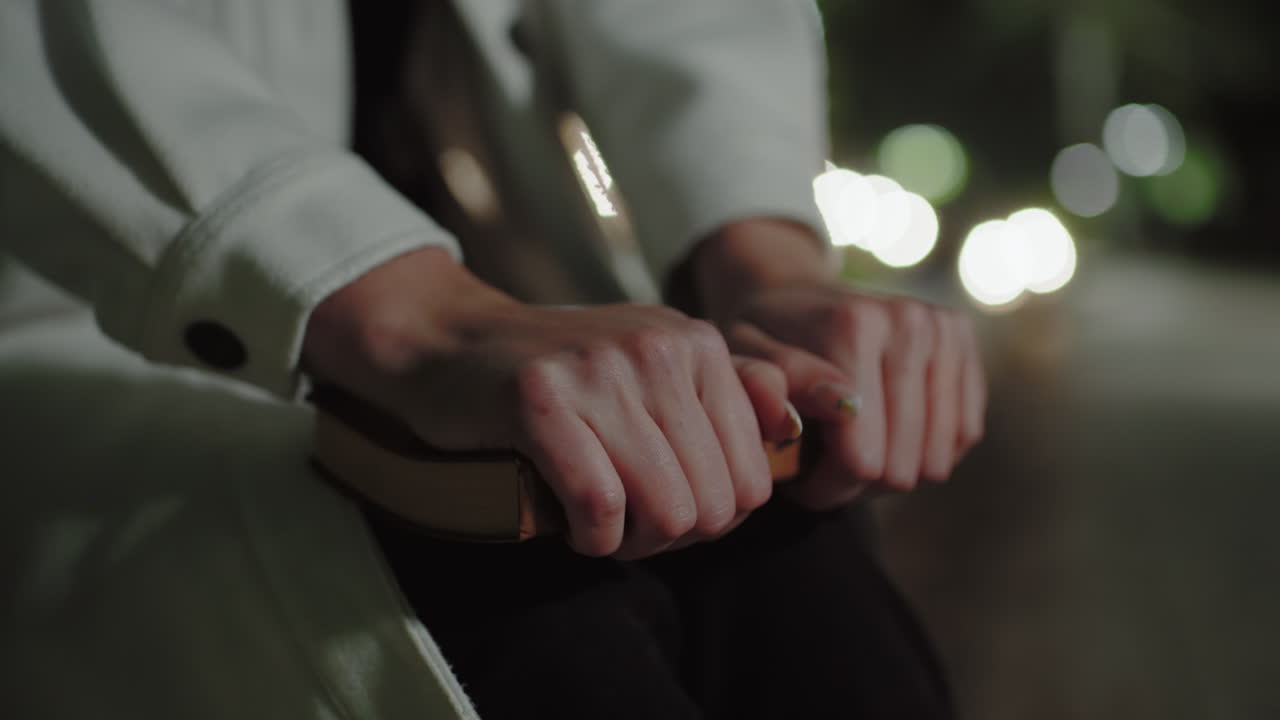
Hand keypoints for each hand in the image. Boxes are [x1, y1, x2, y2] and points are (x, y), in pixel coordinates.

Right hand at [303, 248, 795, 557]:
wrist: (450, 345)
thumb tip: (797, 430)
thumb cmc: (561, 378)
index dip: (713, 519)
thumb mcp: (652, 372)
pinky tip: (573, 525)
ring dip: (631, 543)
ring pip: (664, 510)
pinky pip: (598, 505)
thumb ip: (726, 398)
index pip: (752, 479)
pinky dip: (590, 536)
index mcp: (700, 344)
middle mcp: (661, 348)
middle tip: (626, 526)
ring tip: (600, 526)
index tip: (664, 510)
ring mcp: (601, 370)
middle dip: (671, 538)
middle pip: (712, 505)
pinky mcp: (541, 399)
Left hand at [684, 219, 986, 508]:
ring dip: (892, 473)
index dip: (826, 487)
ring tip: (852, 452)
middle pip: (902, 467)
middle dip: (857, 485)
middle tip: (824, 469)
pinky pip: (964, 435)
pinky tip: (888, 435)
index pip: (861, 458)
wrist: (795, 293)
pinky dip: (925, 451)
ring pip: (935, 461)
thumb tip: (843, 406)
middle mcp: (910, 323)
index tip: (799, 482)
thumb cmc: (762, 337)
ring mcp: (944, 330)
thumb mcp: (742, 357)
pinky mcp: (964, 342)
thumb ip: (774, 383)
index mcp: (855, 327)